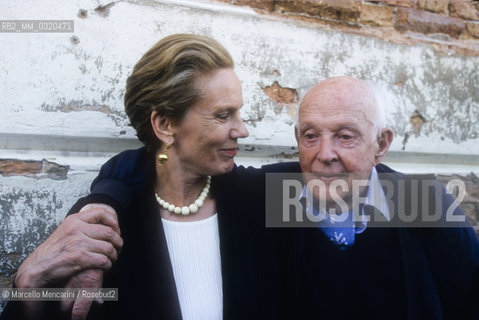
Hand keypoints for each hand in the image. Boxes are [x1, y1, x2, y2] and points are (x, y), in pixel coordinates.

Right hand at [61, 204, 117, 319]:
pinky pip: (103, 260)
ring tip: (111, 259)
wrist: (37, 268)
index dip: (114, 222)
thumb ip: (82, 226)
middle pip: (109, 232)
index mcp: (74, 220)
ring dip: (114, 255)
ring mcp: (77, 243)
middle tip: (118, 248)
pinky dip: (107, 265)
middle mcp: (76, 229)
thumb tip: (104, 225)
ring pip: (108, 248)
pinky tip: (105, 267)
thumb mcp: (65, 231)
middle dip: (118, 242)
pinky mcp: (79, 258)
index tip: (116, 231)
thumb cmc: (53, 252)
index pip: (102, 212)